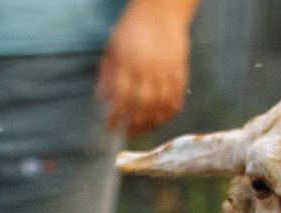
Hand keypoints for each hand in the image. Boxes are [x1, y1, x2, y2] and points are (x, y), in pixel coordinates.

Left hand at [97, 0, 193, 137]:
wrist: (160, 12)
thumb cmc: (131, 30)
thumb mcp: (112, 48)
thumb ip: (107, 73)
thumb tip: (101, 98)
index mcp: (129, 64)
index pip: (122, 97)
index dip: (116, 115)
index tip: (110, 126)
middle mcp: (149, 69)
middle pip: (142, 105)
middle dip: (133, 124)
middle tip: (126, 133)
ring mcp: (166, 70)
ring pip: (161, 104)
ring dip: (151, 122)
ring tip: (141, 129)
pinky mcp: (180, 69)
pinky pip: (177, 95)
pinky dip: (170, 111)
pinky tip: (161, 118)